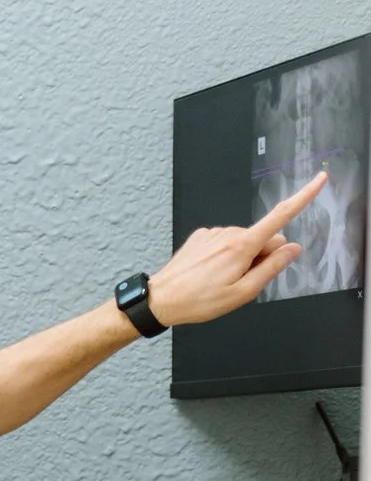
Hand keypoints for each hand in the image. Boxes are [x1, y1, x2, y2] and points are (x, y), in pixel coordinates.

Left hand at [148, 171, 324, 326]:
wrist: (160, 300)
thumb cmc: (200, 301)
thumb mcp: (244, 292)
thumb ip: (272, 267)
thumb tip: (293, 248)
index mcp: (243, 245)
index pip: (281, 216)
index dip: (303, 197)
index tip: (320, 179)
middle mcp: (228, 232)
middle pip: (264, 238)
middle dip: (262, 256)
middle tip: (241, 281)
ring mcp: (213, 232)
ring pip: (244, 242)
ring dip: (242, 258)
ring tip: (221, 280)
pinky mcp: (201, 236)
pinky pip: (225, 243)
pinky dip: (225, 256)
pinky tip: (210, 272)